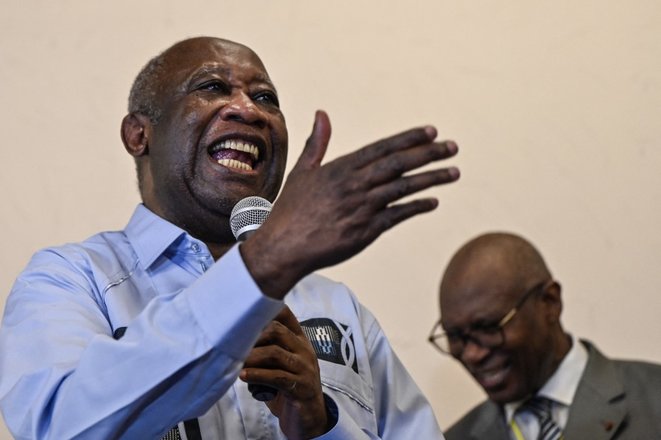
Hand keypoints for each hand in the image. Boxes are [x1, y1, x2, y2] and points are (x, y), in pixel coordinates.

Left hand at [239, 306, 328, 438]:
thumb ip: (266, 350)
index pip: (286, 315)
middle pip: (277, 331)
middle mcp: (304, 350)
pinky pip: (277, 377)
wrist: (309, 417)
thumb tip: (235, 340)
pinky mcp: (301, 387)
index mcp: (300, 341)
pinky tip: (244, 376)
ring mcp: (305, 368)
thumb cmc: (288, 388)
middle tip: (234, 344)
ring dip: (251, 357)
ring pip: (275, 353)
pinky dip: (257, 375)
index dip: (266, 309)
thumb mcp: (280, 364)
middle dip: (253, 336)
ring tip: (237, 361)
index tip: (244, 313)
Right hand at [242, 110, 458, 297]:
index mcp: (341, 168)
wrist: (284, 246)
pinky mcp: (366, 231)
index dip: (409, 139)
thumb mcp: (302, 171)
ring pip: (404, 188)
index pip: (383, 148)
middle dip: (429, 153)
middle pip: (399, 164)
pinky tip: (433, 202)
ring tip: (454, 172)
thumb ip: (317, 143)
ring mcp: (362, 208)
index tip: (432, 132)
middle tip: (452, 147)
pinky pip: (398, 215)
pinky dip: (417, 207)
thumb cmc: (291, 209)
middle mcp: (354, 185)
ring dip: (431, 178)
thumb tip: (321, 114)